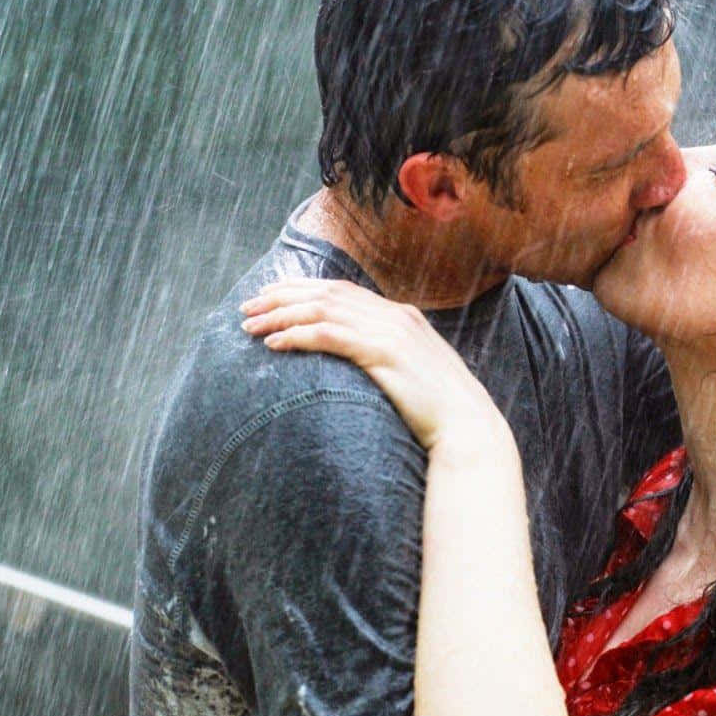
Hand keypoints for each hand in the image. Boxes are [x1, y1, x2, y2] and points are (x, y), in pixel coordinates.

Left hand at [239, 277, 509, 452]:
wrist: (468, 426)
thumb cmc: (439, 410)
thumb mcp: (411, 373)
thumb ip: (386, 357)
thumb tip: (355, 361)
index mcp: (401, 315)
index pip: (340, 289)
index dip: (300, 288)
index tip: (269, 296)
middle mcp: (395, 316)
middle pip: (326, 292)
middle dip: (281, 297)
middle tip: (247, 307)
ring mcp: (391, 332)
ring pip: (323, 309)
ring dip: (281, 315)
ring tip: (250, 326)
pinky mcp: (384, 354)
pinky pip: (330, 336)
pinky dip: (298, 335)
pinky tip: (275, 344)